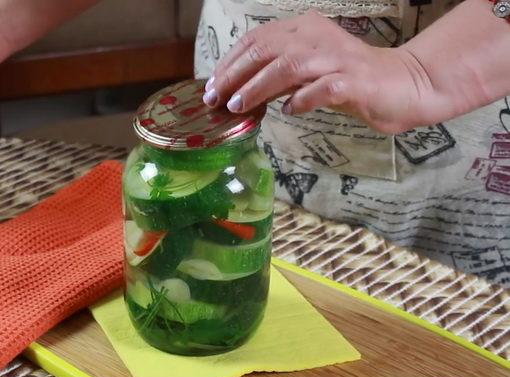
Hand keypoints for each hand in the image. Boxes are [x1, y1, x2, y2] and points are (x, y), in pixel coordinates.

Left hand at [203, 12, 440, 133]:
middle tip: (215, 99)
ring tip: (239, 106)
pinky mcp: (354, 81)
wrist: (403, 84)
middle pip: (265, 50)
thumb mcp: (305, 74)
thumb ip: (275, 77)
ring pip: (288, 66)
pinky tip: (289, 111)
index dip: (229, 63)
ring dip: (258, 87)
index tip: (210, 86)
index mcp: (304, 28)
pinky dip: (302, 100)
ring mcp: (336, 58)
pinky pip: (322, 89)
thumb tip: (236, 92)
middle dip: (234, 76)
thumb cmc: (348, 80)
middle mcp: (317, 37)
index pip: (256, 40)